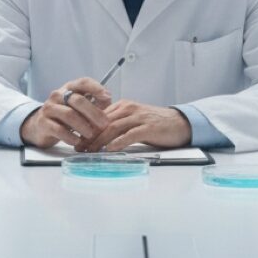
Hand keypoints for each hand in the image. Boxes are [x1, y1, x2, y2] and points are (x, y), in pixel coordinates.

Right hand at [19, 78, 111, 148]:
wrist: (40, 126)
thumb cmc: (65, 115)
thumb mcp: (79, 107)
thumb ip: (94, 102)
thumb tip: (108, 99)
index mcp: (69, 88)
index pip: (83, 82)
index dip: (96, 88)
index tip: (108, 97)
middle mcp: (58, 95)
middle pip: (78, 100)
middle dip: (94, 112)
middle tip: (104, 124)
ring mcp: (49, 108)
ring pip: (69, 115)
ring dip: (83, 126)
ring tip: (91, 135)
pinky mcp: (43, 123)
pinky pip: (59, 129)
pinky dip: (70, 137)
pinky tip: (77, 141)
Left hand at [76, 100, 191, 152]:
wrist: (180, 123)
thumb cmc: (156, 125)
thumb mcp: (134, 121)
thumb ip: (118, 125)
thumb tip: (99, 137)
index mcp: (124, 106)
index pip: (100, 116)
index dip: (86, 128)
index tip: (77, 140)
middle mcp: (129, 109)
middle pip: (103, 122)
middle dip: (89, 136)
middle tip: (78, 148)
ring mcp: (139, 117)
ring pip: (114, 128)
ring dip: (99, 140)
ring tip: (89, 151)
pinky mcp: (148, 127)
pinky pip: (130, 134)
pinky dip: (119, 142)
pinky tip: (110, 149)